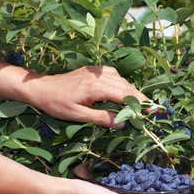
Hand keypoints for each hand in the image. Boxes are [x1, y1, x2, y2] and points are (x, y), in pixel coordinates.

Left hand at [28, 66, 147, 127]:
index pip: (124, 95)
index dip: (139, 103)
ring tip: (140, 103)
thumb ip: (101, 118)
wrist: (42, 88)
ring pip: (122, 80)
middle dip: (140, 98)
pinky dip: (122, 83)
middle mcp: (99, 76)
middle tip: (151, 109)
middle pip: (126, 86)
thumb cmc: (57, 104)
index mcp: (96, 87)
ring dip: (132, 91)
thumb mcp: (78, 115)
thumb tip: (122, 123)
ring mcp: (97, 72)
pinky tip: (123, 90)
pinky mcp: (93, 70)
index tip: (152, 111)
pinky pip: (114, 75)